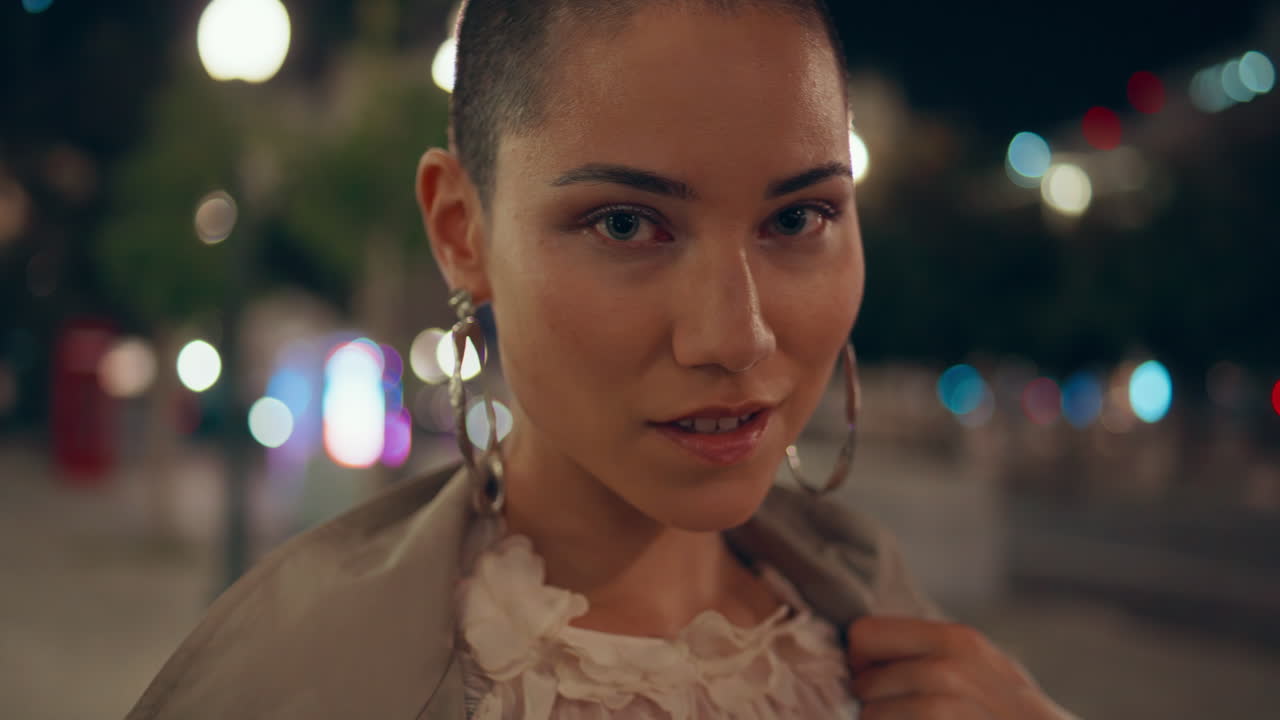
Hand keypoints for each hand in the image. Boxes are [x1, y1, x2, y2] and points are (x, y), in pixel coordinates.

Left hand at [847, 616, 1076, 719]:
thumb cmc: (1012, 712)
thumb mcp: (981, 665)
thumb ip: (930, 651)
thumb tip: (859, 645)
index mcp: (954, 640)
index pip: (863, 633)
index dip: (862, 660)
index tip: (877, 678)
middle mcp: (947, 670)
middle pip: (864, 684)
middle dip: (871, 704)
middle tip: (897, 713)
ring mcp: (946, 710)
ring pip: (871, 717)